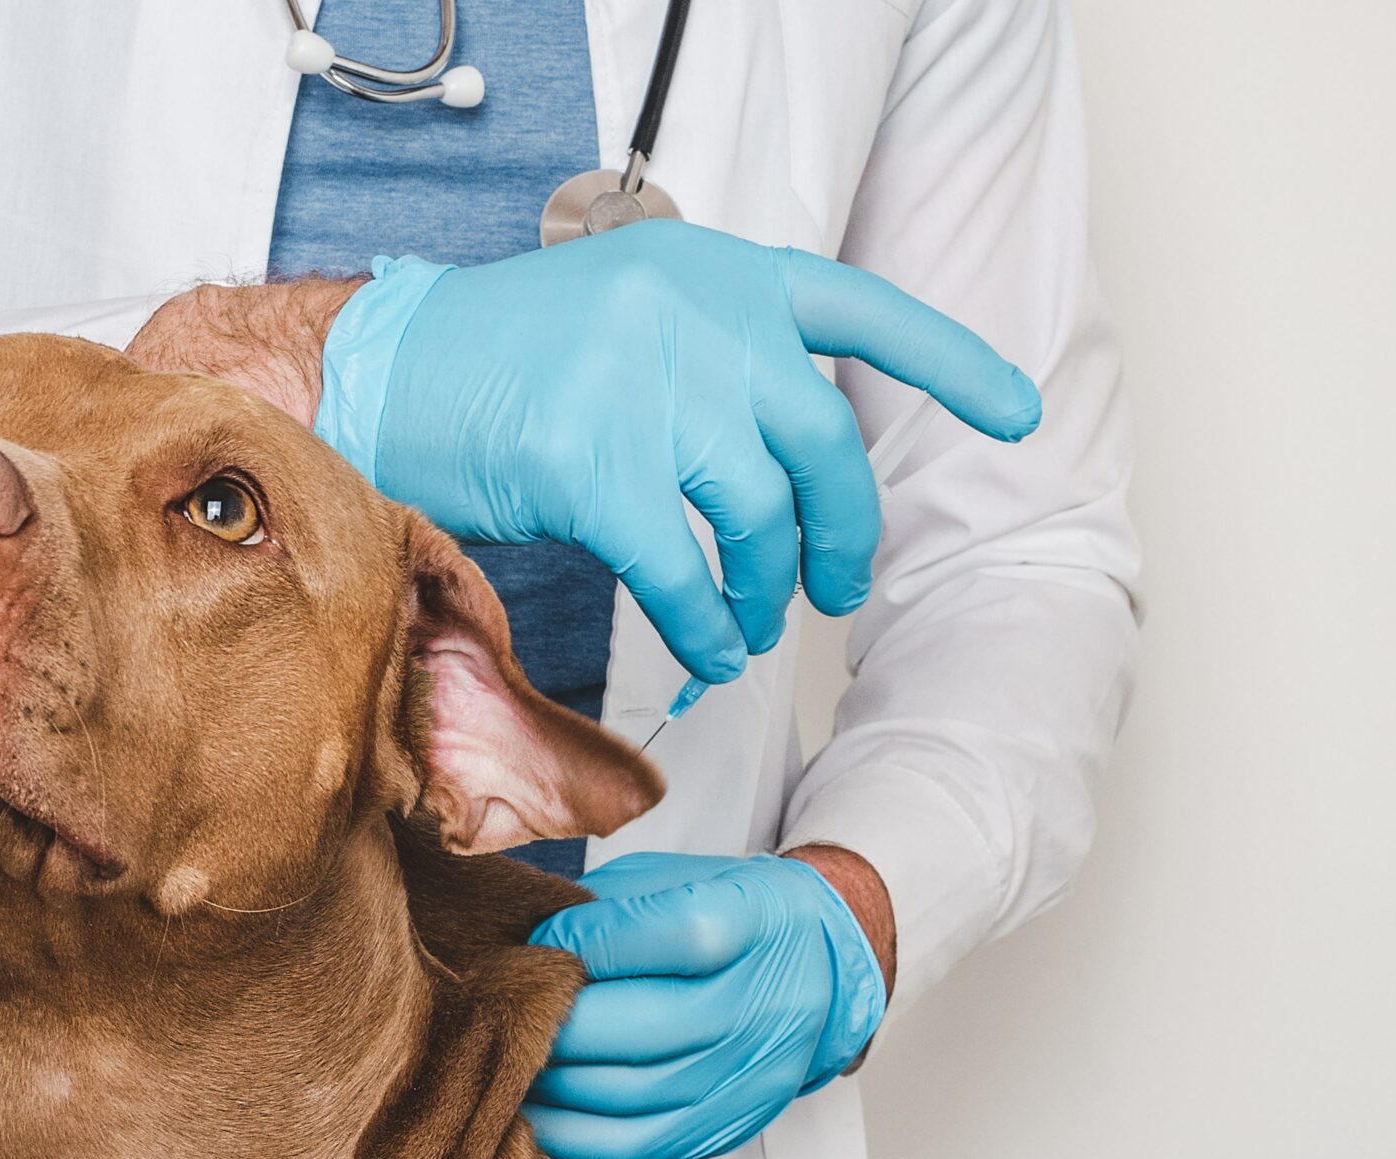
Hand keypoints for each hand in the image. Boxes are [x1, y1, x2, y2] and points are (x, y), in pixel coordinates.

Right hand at [316, 223, 1041, 683]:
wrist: (377, 379)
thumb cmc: (500, 372)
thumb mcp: (627, 321)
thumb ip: (716, 359)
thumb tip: (798, 455)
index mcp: (709, 271)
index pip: (859, 308)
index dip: (949, 363)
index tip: (1017, 413)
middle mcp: (689, 314)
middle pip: (822, 440)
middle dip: (844, 531)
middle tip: (831, 587)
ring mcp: (639, 385)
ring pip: (758, 514)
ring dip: (766, 588)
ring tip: (749, 624)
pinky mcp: (589, 462)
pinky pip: (681, 572)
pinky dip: (704, 625)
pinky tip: (706, 650)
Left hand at [523, 850, 891, 1158]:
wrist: (816, 966)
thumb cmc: (723, 911)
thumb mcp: (673, 879)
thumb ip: (602, 908)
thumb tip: (520, 952)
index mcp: (750, 921)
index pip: (659, 935)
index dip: (581, 942)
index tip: (536, 944)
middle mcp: (760, 1004)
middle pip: (641, 1026)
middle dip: (553, 1024)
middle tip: (500, 1014)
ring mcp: (749, 1075)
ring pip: (629, 1094)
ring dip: (551, 1083)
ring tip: (503, 1062)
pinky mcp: (727, 1126)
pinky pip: (636, 1145)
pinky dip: (572, 1134)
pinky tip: (533, 1110)